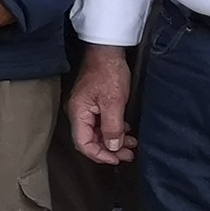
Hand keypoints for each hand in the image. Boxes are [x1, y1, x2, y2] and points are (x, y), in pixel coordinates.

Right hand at [68, 45, 136, 164]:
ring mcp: (85, 108)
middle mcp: (78, 112)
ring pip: (97, 132)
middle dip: (109, 149)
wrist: (107, 51)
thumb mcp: (114, 102)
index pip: (83, 143)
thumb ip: (112, 127)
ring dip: (114, 141)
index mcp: (78, 113)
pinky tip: (125, 131)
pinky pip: (101, 123)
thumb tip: (112, 146)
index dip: (100, 155)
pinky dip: (113, 130)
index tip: (116, 159)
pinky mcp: (93, 103)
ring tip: (131, 145)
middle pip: (90, 140)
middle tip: (128, 154)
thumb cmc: (108, 71)